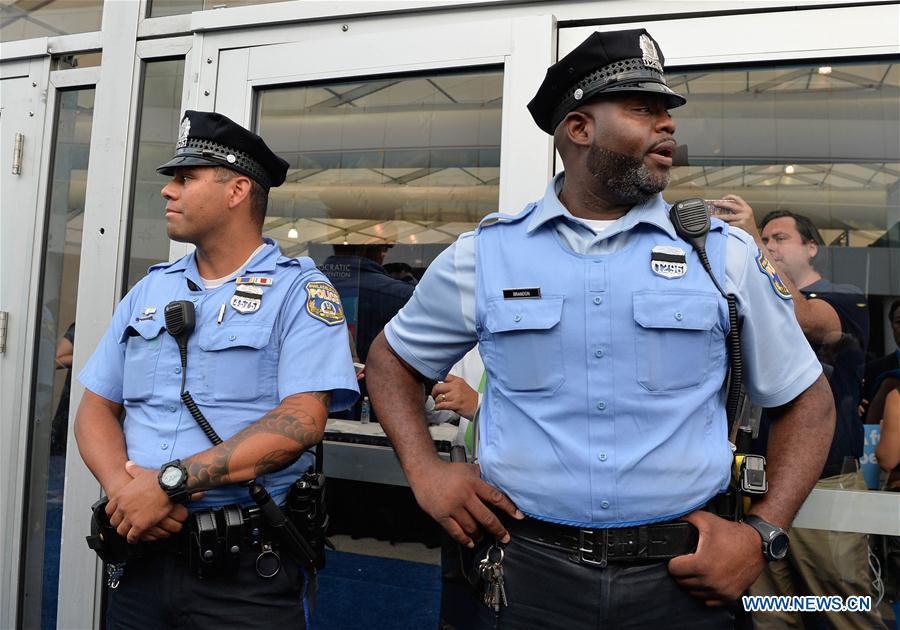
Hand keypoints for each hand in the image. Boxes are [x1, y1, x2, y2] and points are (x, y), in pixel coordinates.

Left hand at [106, 461, 189, 542]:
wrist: (167, 486)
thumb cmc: (156, 480)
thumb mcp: (140, 473)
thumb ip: (132, 469)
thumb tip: (128, 464)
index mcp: (121, 496)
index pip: (109, 510)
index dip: (113, 514)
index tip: (117, 516)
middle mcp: (123, 507)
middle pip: (114, 521)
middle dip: (118, 525)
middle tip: (123, 526)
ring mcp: (130, 517)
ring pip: (122, 531)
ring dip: (125, 533)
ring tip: (129, 535)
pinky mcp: (140, 525)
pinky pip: (132, 536)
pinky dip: (133, 539)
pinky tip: (135, 539)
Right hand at [408, 460, 522, 547]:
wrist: (424, 471)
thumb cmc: (446, 470)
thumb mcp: (467, 468)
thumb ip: (481, 477)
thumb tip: (495, 482)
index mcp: (473, 483)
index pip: (496, 497)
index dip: (509, 508)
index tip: (518, 516)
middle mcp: (464, 495)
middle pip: (486, 517)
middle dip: (498, 530)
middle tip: (504, 537)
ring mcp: (453, 507)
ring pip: (472, 527)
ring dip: (480, 535)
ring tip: (483, 537)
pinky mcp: (441, 516)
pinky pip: (456, 532)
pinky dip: (464, 539)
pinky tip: (470, 542)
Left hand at [432, 375, 478, 419]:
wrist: (479, 406)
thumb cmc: (470, 397)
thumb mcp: (462, 386)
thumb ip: (451, 383)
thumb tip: (439, 385)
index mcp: (457, 380)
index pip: (443, 376)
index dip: (436, 381)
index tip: (435, 386)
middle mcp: (456, 386)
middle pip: (437, 387)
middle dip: (434, 392)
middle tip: (435, 396)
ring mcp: (456, 396)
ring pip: (438, 397)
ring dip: (436, 401)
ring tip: (439, 403)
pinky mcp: (455, 404)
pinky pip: (441, 405)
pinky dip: (437, 407)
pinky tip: (438, 407)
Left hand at [668, 511, 765, 604]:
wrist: (758, 545)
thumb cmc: (732, 534)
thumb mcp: (706, 520)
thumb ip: (686, 517)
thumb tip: (671, 515)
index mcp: (701, 565)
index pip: (674, 570)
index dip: (674, 562)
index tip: (679, 558)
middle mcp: (710, 581)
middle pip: (682, 582)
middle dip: (683, 572)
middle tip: (689, 562)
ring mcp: (720, 591)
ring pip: (694, 592)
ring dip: (694, 582)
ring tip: (699, 570)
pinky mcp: (730, 596)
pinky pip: (709, 601)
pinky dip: (706, 592)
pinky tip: (708, 580)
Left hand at [708, 194, 761, 245]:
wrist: (754, 236)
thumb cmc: (747, 226)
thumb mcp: (745, 216)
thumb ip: (738, 211)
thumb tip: (723, 209)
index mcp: (747, 208)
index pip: (738, 199)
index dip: (729, 197)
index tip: (722, 198)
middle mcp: (746, 211)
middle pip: (731, 205)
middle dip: (721, 204)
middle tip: (714, 204)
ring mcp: (743, 218)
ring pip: (728, 216)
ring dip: (719, 216)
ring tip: (712, 217)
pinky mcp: (741, 225)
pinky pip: (729, 224)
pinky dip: (723, 224)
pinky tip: (718, 224)